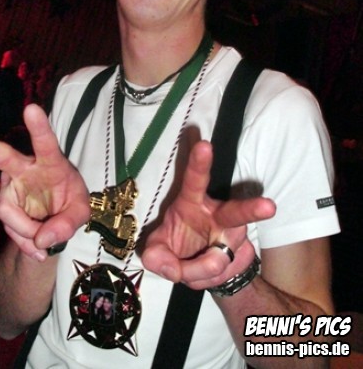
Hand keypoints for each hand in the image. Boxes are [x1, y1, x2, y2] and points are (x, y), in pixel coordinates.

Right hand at [0, 104, 90, 259]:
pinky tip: (35, 242)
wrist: (58, 217)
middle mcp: (26, 168)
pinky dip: (23, 239)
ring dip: (27, 230)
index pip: (46, 144)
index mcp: (51, 162)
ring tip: (45, 240)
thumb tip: (42, 239)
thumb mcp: (81, 213)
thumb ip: (67, 224)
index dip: (39, 128)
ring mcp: (11, 185)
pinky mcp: (4, 201)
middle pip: (3, 156)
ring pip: (7, 210)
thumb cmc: (71, 202)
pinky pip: (9, 225)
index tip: (32, 108)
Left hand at [142, 140, 275, 288]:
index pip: (196, 179)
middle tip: (269, 207)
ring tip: (183, 271)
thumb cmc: (178, 248)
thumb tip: (168, 267)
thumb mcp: (157, 248)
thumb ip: (156, 254)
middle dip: (252, 209)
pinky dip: (200, 280)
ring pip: (223, 256)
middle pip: (236, 212)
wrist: (203, 271)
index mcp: (193, 202)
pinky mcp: (240, 259)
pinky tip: (194, 276)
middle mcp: (219, 216)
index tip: (204, 145)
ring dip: (202, 268)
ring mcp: (233, 239)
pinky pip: (219, 274)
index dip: (199, 163)